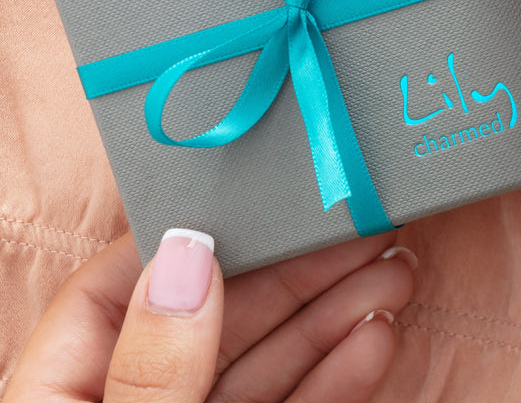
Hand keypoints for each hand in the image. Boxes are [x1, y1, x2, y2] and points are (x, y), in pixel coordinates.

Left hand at [3, 228, 414, 401]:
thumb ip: (149, 368)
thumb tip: (186, 252)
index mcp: (63, 397)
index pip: (122, 285)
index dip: (190, 235)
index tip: (263, 203)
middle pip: (219, 314)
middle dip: (298, 272)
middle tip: (366, 232)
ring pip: (266, 361)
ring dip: (332, 317)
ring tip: (392, 274)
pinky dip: (337, 378)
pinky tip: (376, 340)